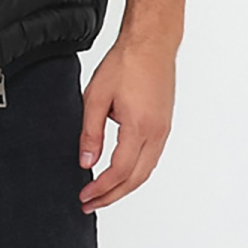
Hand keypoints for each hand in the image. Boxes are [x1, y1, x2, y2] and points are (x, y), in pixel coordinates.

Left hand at [77, 33, 175, 210]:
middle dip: (112, 196)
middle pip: (135, 179)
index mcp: (139, 127)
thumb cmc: (126, 63)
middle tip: (90, 204)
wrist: (152, 44)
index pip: (119, 171)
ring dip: (124, 187)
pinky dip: (135, 173)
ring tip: (103, 194)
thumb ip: (90, 133)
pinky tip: (121, 174)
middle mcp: (156, 133)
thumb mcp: (96, 97)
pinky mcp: (163, 125)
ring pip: (146, 171)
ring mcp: (163, 130)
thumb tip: (86, 162)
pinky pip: (151, 158)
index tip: (84, 196)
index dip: (101, 188)